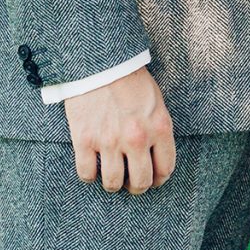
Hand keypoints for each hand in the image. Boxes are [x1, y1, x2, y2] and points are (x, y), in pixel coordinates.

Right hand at [64, 67, 176, 192]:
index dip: (158, 180)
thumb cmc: (130, 80)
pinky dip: (89, 176)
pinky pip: (86, 173)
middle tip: (132, 183)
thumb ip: (158, 130)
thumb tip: (155, 156)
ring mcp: (109, 140)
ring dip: (113, 185)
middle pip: (140, 182)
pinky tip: (92, 168)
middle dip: (137, 187)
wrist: (99, 62)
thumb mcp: (156, 102)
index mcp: (159, 128)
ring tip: (112, 178)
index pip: (165, 169)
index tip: (152, 179)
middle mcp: (136, 138)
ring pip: (113, 183)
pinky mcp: (84, 139)